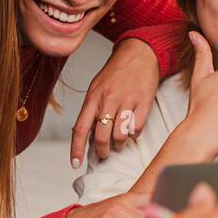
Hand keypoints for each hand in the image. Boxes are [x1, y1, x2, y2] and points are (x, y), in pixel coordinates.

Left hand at [71, 38, 159, 167]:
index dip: (76, 149)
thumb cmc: (117, 71)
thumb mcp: (97, 87)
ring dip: (119, 144)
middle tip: (104, 154)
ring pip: (120, 136)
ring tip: (119, 142)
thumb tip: (87, 133)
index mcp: (93, 98)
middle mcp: (108, 100)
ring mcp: (126, 101)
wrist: (139, 53)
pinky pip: (137, 128)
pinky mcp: (143, 102)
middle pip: (101, 137)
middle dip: (102, 151)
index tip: (75, 164)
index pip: (80, 128)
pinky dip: (134, 134)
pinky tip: (132, 129)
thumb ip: (92, 108)